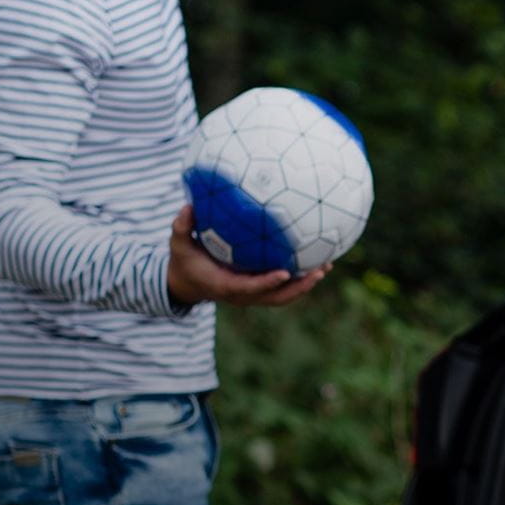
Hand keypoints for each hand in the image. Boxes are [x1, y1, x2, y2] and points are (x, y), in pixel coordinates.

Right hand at [167, 205, 324, 308]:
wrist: (187, 282)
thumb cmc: (184, 260)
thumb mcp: (177, 244)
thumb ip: (182, 227)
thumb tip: (188, 206)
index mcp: (225, 285)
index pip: (249, 288)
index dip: (268, 283)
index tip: (285, 272)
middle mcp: (242, 294)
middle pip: (276, 298)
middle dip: (299, 288)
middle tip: (319, 271)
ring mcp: (252, 294)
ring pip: (284, 295)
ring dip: (305, 283)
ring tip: (326, 265)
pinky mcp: (259, 289)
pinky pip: (283, 287)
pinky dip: (300, 278)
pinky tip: (317, 260)